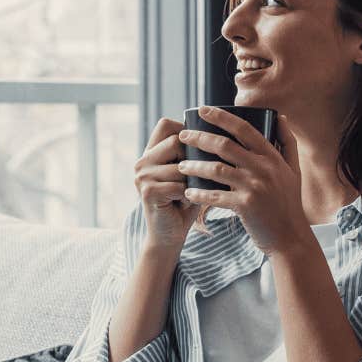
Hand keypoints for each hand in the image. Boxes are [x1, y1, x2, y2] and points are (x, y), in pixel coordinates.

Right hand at [133, 116, 209, 251]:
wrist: (169, 236)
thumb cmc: (184, 202)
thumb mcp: (189, 173)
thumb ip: (194, 154)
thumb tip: (220, 134)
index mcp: (150, 153)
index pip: (166, 124)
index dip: (186, 131)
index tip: (198, 147)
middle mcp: (142, 161)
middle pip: (177, 141)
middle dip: (192, 160)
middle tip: (192, 179)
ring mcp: (142, 176)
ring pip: (181, 165)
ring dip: (192, 182)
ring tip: (188, 194)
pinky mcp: (147, 191)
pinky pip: (179, 185)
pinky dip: (188, 196)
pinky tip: (183, 204)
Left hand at [175, 106, 308, 254]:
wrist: (290, 238)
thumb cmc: (288, 203)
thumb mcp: (293, 170)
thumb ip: (287, 142)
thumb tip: (280, 116)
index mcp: (272, 157)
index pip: (244, 129)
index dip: (221, 117)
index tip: (202, 110)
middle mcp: (264, 168)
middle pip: (225, 145)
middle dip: (199, 137)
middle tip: (182, 135)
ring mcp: (255, 187)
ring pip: (216, 169)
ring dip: (195, 166)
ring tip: (181, 165)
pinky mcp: (245, 206)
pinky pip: (216, 196)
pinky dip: (200, 193)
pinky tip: (188, 192)